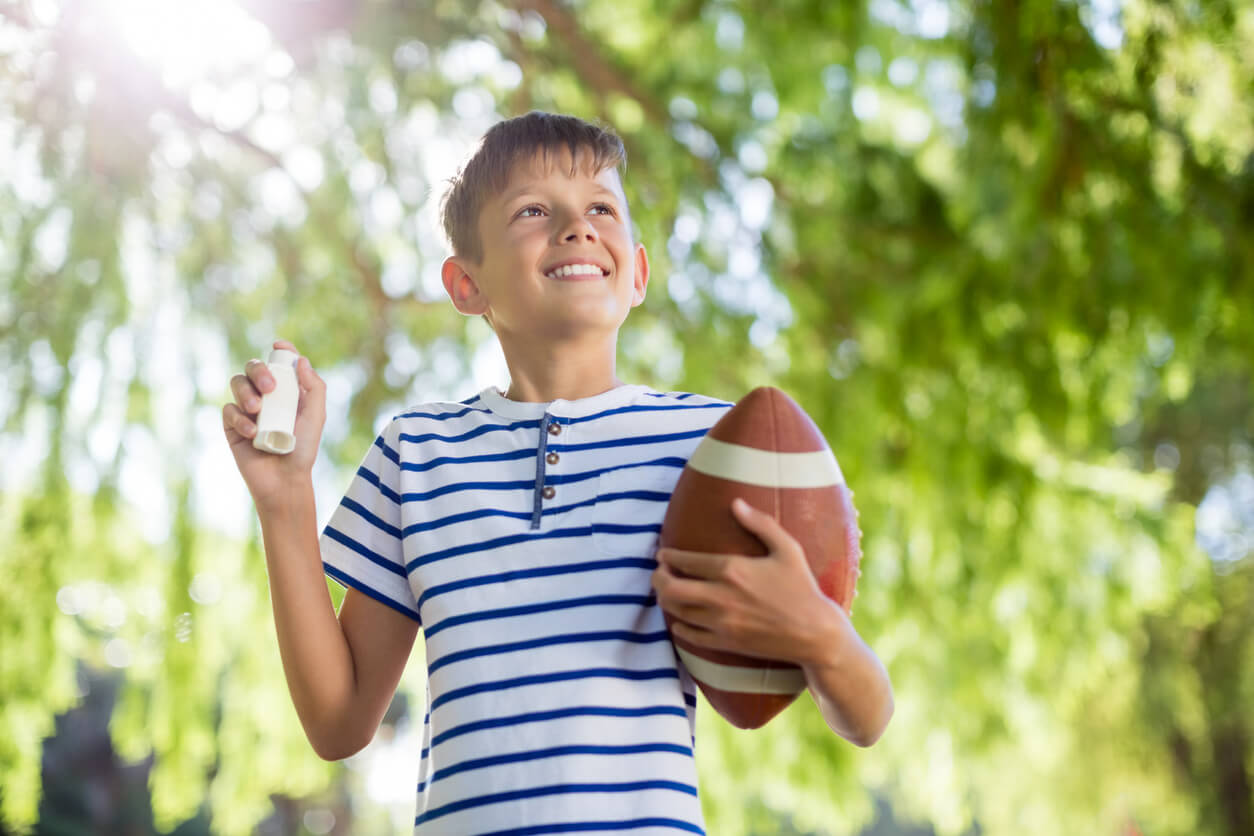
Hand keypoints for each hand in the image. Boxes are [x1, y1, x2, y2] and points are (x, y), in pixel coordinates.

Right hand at [222, 339, 326, 508]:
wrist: (284, 480)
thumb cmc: (303, 449)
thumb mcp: (316, 417)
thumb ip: (315, 387)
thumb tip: (301, 360)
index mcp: (288, 391)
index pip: (280, 363)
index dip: (281, 351)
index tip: (279, 347)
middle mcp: (266, 396)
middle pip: (254, 367)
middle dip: (259, 370)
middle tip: (269, 387)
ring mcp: (247, 409)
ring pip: (237, 383)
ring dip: (246, 392)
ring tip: (257, 410)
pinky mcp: (232, 426)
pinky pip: (228, 410)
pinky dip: (239, 418)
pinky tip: (252, 433)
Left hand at [652, 497, 846, 666]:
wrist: (815, 632)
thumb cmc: (802, 587)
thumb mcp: (787, 549)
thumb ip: (760, 523)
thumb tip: (736, 502)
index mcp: (732, 569)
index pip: (686, 561)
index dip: (668, 557)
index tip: (662, 554)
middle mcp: (721, 597)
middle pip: (671, 589)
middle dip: (658, 578)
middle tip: (659, 573)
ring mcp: (721, 623)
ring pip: (676, 612)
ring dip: (666, 600)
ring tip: (667, 592)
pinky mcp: (725, 643)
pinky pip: (690, 635)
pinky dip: (679, 626)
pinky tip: (680, 619)